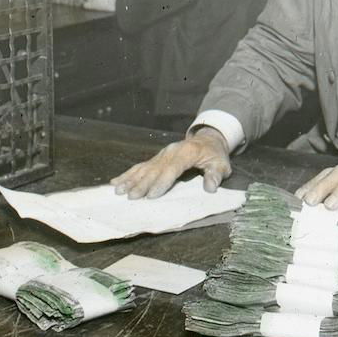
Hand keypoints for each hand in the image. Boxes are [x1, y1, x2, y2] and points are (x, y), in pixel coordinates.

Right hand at [112, 127, 231, 198]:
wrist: (207, 139)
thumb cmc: (214, 154)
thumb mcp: (221, 164)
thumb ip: (216, 175)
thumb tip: (210, 187)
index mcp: (186, 153)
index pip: (172, 168)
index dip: (161, 182)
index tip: (151, 195)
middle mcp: (170, 152)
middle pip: (154, 170)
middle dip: (142, 184)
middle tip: (131, 197)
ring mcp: (161, 154)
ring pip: (143, 168)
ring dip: (130, 180)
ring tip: (118, 191)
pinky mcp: (156, 158)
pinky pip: (140, 166)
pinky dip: (127, 175)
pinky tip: (115, 182)